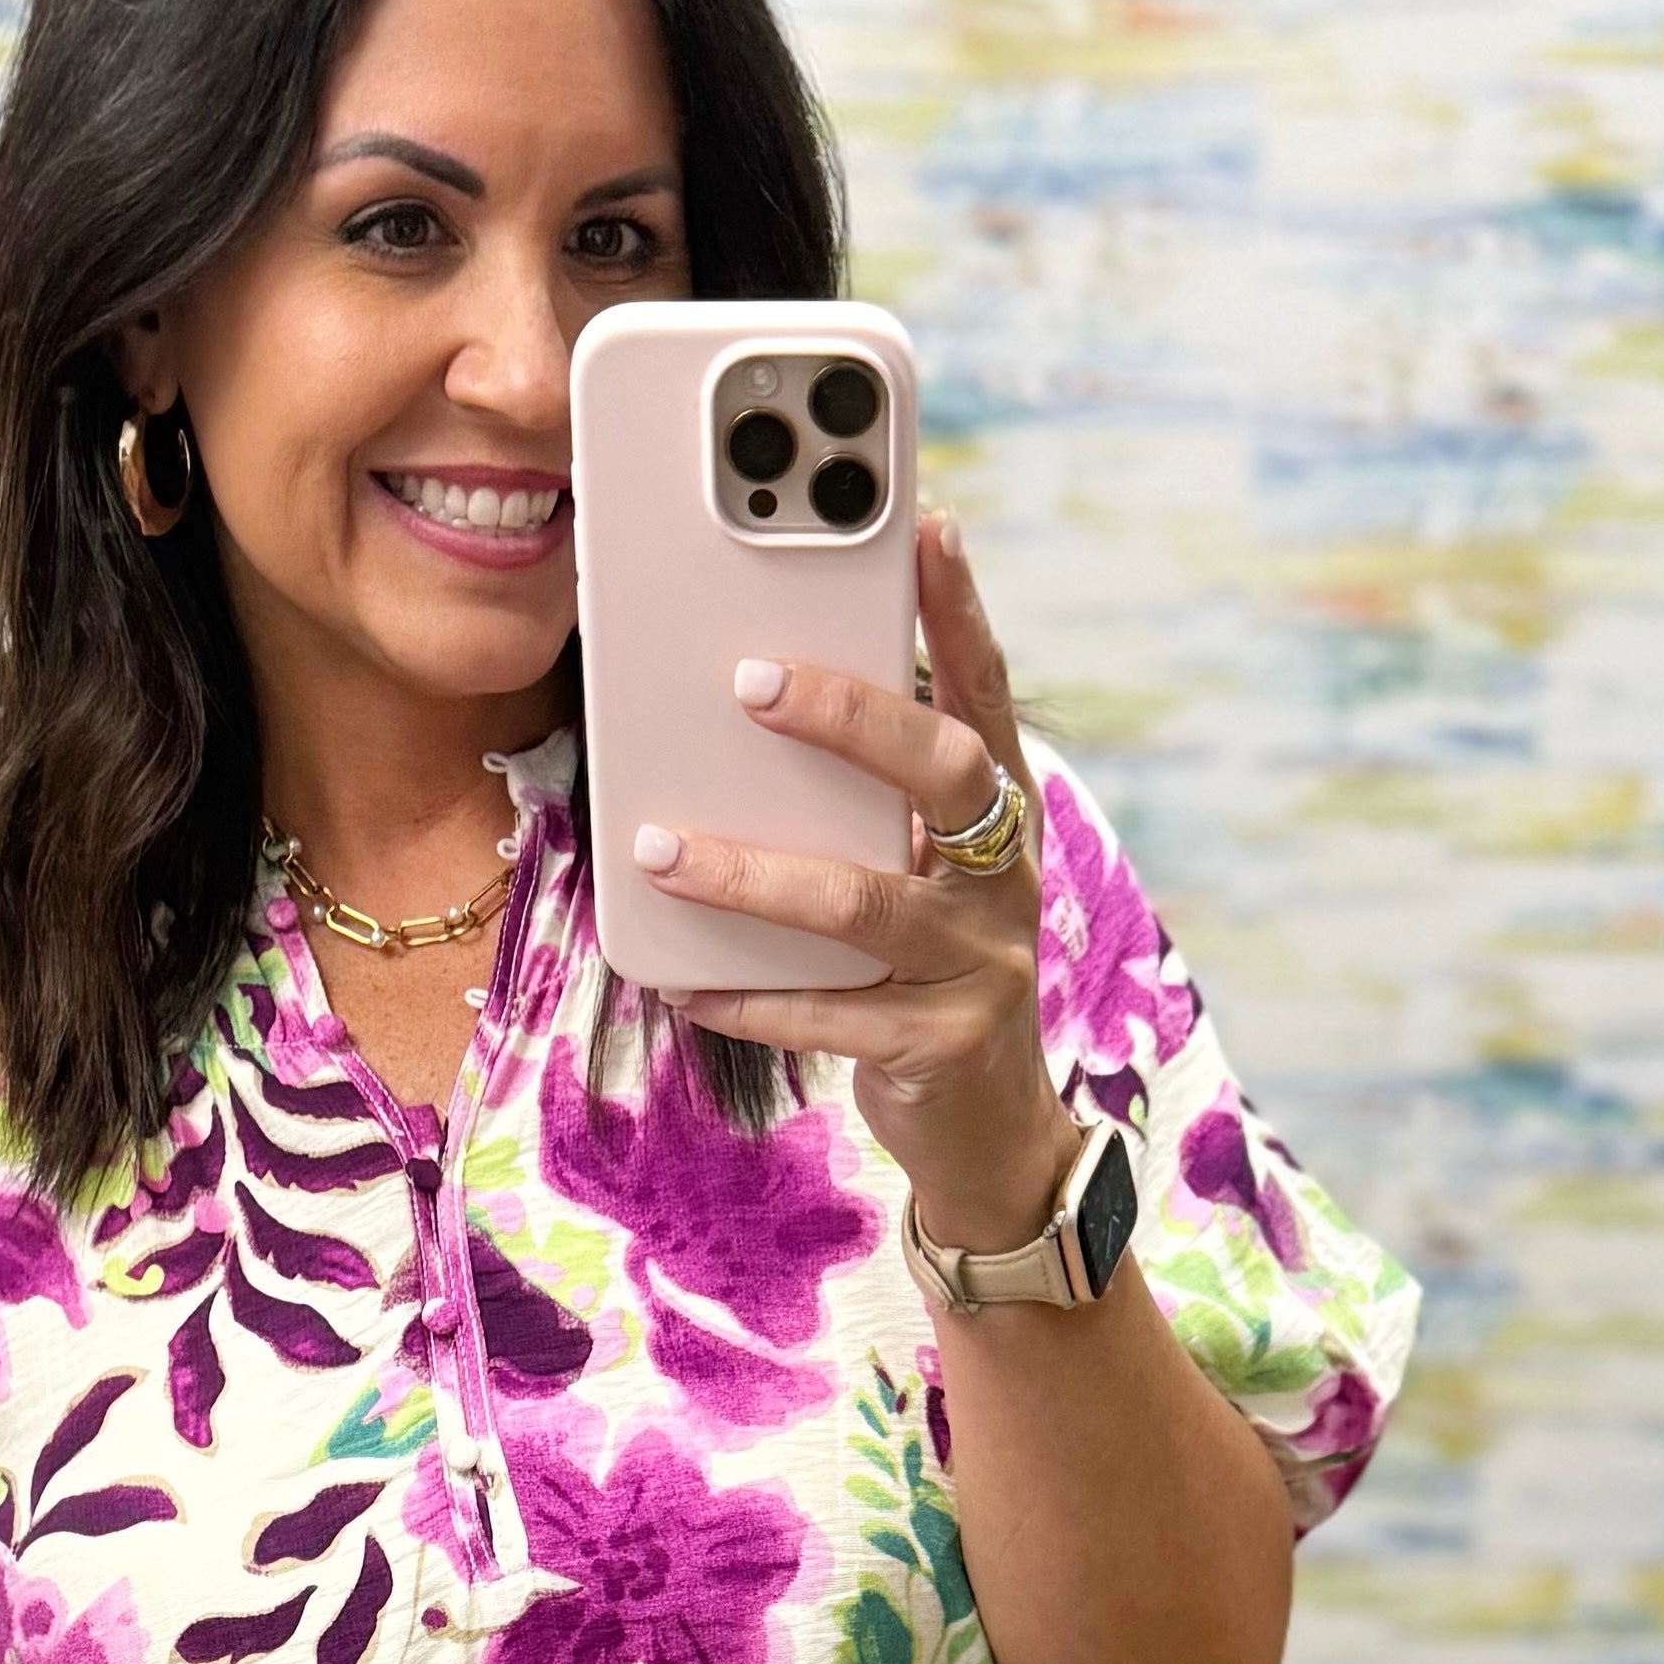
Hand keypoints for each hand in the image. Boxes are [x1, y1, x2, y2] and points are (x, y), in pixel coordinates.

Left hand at [627, 510, 1075, 1253]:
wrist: (988, 1137)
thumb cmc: (925, 978)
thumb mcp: (910, 878)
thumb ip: (863, 808)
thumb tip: (744, 711)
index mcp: (999, 820)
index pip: (987, 694)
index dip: (963, 611)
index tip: (929, 526)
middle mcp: (1003, 879)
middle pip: (945, 772)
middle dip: (851, 718)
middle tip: (749, 683)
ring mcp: (980, 965)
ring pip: (864, 902)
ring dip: (753, 872)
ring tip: (660, 851)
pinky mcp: (942, 1046)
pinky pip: (830, 1014)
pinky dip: (748, 994)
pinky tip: (682, 980)